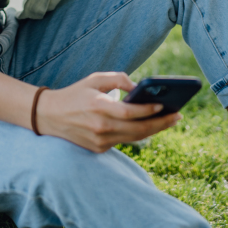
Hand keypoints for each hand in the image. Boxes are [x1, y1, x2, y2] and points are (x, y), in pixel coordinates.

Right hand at [35, 71, 181, 152]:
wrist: (49, 116)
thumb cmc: (76, 93)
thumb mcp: (94, 79)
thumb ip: (118, 79)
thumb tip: (139, 87)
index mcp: (98, 108)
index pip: (130, 113)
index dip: (148, 111)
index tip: (165, 106)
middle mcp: (100, 128)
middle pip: (138, 130)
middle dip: (161, 123)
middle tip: (178, 116)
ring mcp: (99, 141)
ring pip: (134, 138)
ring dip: (153, 130)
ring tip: (169, 121)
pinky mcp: (98, 149)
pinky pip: (123, 141)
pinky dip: (137, 134)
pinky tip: (150, 126)